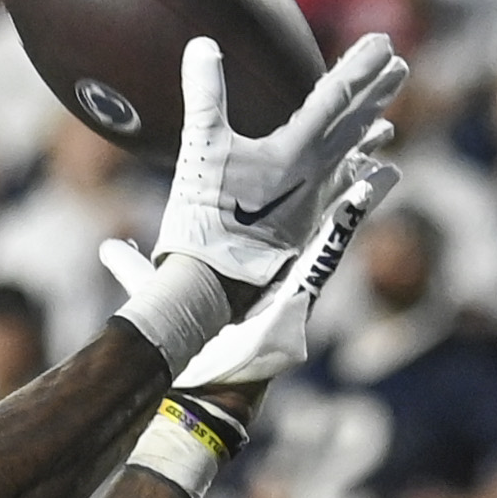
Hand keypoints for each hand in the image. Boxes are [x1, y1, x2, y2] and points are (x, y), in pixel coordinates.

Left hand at [113, 152, 400, 393]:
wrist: (206, 375)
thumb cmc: (186, 338)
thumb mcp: (156, 290)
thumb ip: (135, 268)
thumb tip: (111, 246)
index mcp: (251, 250)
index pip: (276, 200)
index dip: (292, 169)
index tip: (302, 137)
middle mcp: (281, 251)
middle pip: (316, 193)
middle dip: (339, 159)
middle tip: (358, 123)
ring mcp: (300, 260)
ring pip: (337, 207)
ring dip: (360, 173)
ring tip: (384, 134)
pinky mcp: (312, 274)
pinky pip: (342, 232)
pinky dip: (364, 204)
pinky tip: (385, 175)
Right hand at [152, 30, 411, 287]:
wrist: (213, 282)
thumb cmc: (205, 216)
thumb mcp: (199, 149)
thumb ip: (205, 95)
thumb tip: (201, 44)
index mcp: (297, 150)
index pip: (337, 98)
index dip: (360, 67)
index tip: (384, 43)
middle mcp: (317, 174)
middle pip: (355, 125)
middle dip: (377, 93)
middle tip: (400, 67)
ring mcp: (317, 202)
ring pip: (354, 161)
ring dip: (371, 137)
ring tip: (390, 124)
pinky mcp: (308, 226)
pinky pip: (346, 195)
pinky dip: (364, 180)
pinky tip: (377, 177)